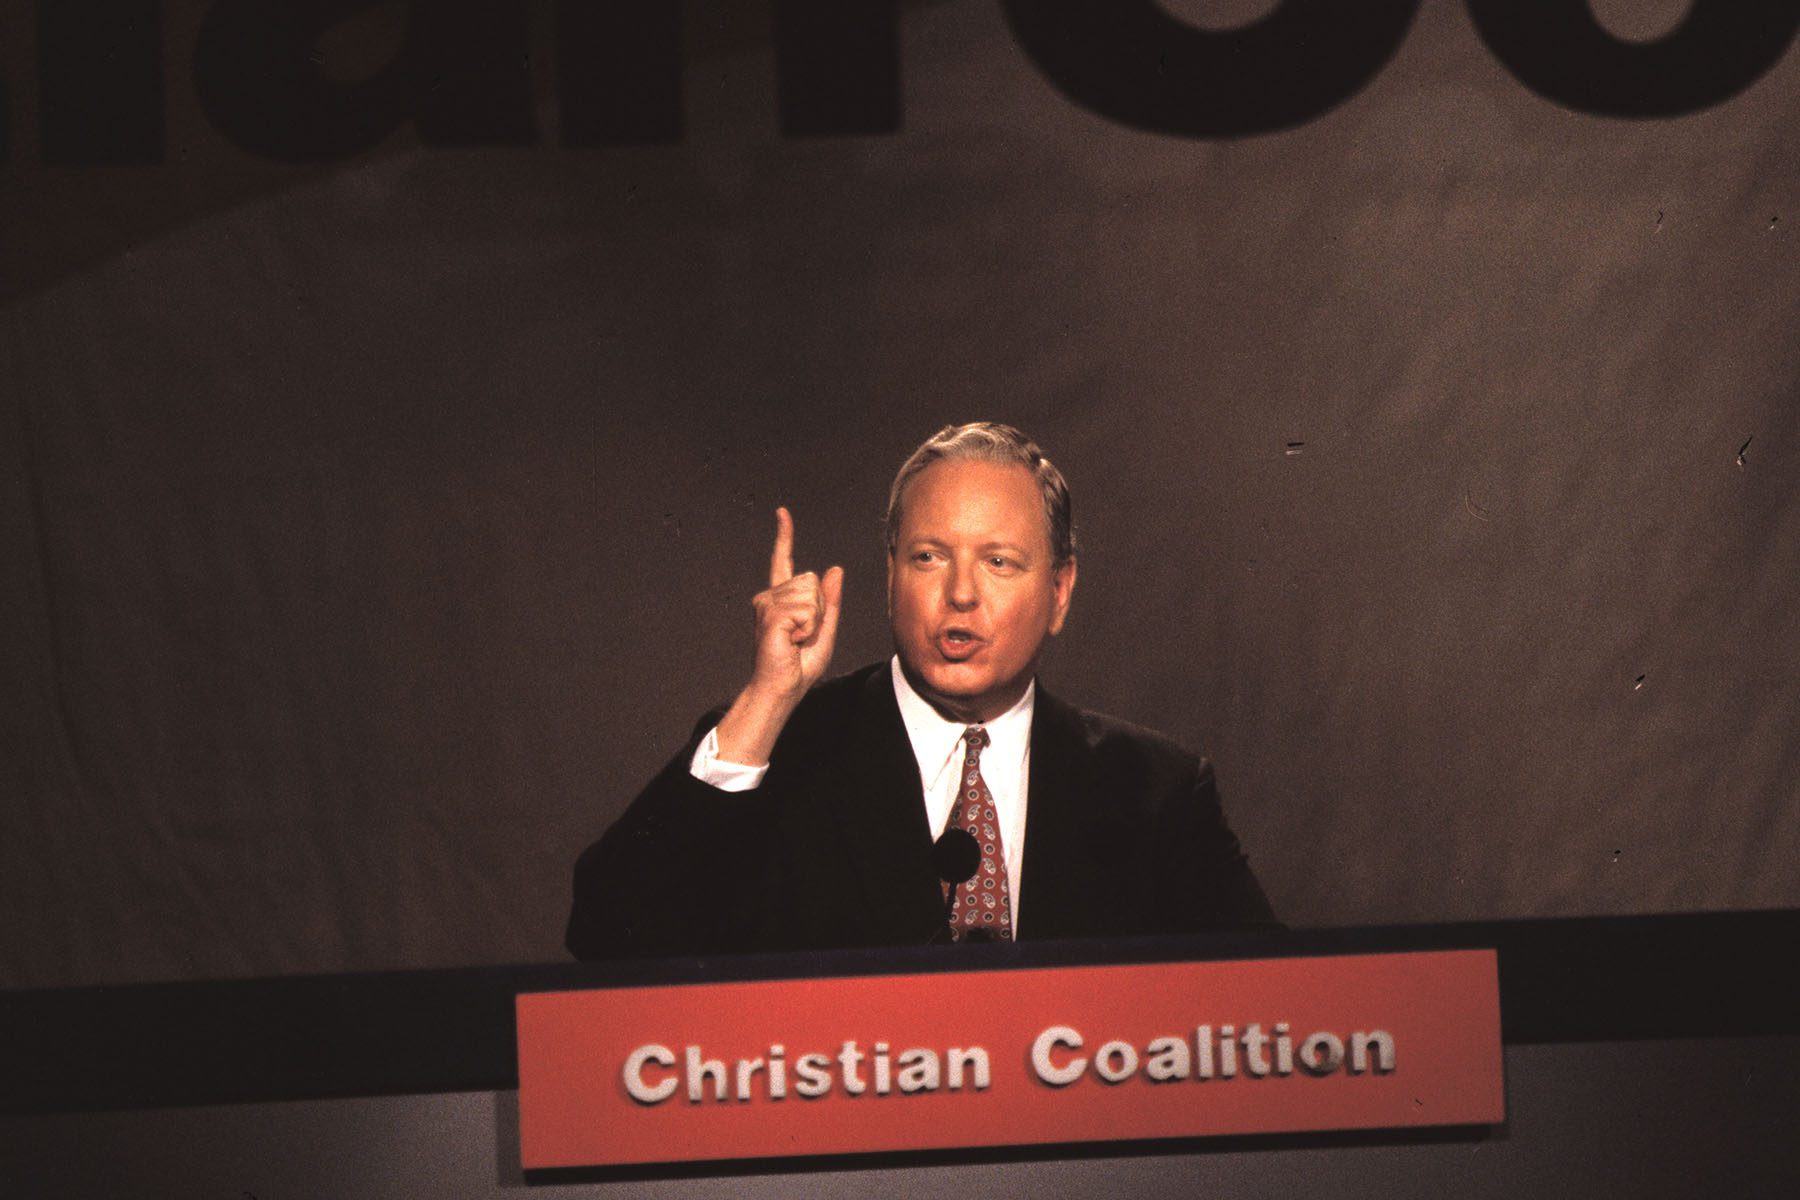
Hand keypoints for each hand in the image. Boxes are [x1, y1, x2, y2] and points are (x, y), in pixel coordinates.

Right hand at [715, 507, 842, 763]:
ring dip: (814, 621)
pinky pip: (806, 610)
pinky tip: (791, 641)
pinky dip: (807, 629)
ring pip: (811, 595)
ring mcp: (766, 604)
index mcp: (783, 598)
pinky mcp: (770, 614)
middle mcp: (770, 596)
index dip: (784, 536)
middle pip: (812, 580)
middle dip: (820, 609)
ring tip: (796, 639)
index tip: (782, 513)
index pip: (784, 560)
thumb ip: (831, 601)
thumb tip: (834, 569)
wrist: (782, 688)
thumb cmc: (800, 665)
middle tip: (802, 635)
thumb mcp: (826, 631)